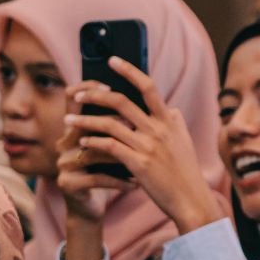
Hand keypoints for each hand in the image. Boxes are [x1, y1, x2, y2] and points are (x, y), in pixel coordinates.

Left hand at [61, 61, 224, 234]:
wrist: (190, 199)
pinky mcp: (138, 164)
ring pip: (109, 124)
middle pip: (121, 101)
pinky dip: (93, 142)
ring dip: (84, 120)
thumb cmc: (186, 172)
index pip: (149, 87)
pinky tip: (82, 142)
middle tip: (77, 94)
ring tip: (68, 120)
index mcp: (169, 121)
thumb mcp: (185, 142)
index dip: (129, 71)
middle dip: (95, 94)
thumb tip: (171, 108)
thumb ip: (176, 123)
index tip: (113, 61)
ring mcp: (148, 147)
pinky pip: (109, 147)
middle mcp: (158, 130)